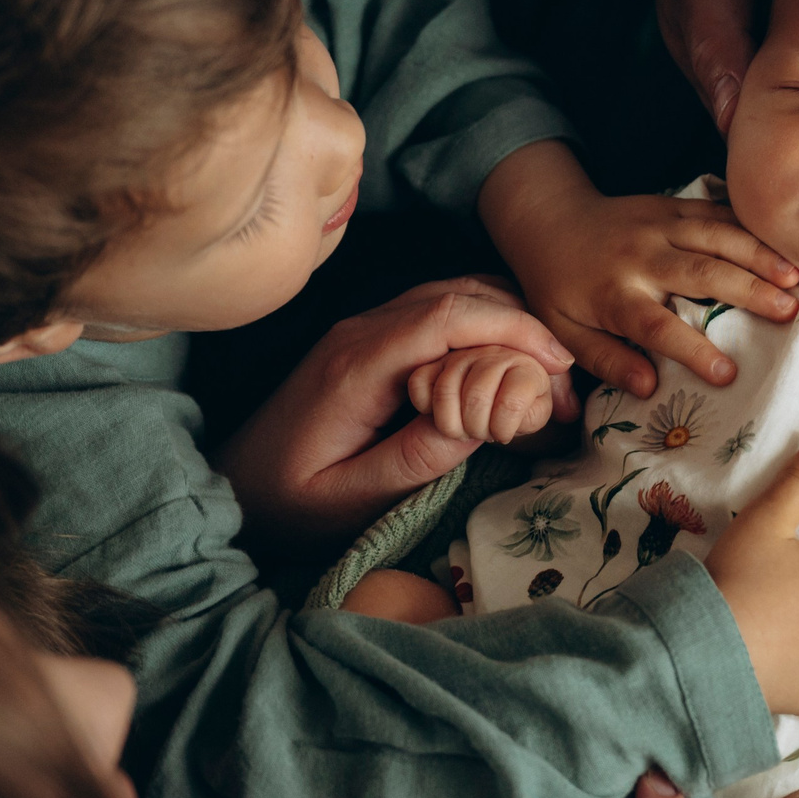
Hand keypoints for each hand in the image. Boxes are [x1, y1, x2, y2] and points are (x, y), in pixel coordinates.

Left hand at [213, 278, 579, 540]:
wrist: (230, 486)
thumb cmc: (287, 502)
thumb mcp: (350, 498)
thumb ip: (415, 457)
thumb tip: (484, 418)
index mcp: (356, 366)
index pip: (446, 316)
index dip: (513, 329)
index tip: (560, 365)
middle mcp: (361, 332)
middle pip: (459, 294)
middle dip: (525, 328)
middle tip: (568, 385)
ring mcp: (365, 330)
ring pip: (454, 296)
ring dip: (509, 325)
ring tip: (549, 381)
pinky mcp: (372, 341)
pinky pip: (439, 314)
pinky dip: (486, 329)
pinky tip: (512, 368)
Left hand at [478, 140, 798, 397]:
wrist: (548, 219)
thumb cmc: (560, 286)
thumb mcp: (565, 332)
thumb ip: (606, 361)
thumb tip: (648, 387)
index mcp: (613, 294)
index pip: (656, 326)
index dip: (692, 350)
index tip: (727, 375)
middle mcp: (640, 256)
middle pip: (700, 273)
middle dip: (748, 291)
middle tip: (788, 313)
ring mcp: (660, 225)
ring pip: (717, 236)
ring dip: (759, 254)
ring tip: (796, 277)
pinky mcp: (672, 206)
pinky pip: (716, 212)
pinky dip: (750, 227)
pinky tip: (782, 243)